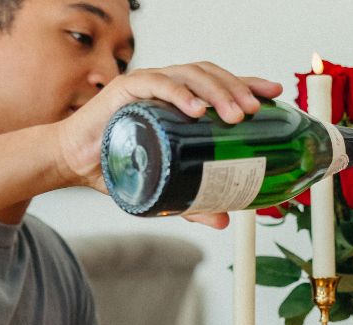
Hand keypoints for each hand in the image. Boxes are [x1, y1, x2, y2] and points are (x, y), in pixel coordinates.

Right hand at [56, 62, 282, 228]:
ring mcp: (149, 84)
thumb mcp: (166, 185)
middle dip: (237, 91)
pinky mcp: (126, 90)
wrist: (77, 163)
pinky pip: (156, 84)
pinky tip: (195, 109)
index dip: (249, 84)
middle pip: (212, 76)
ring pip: (190, 75)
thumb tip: (225, 221)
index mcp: (184, 101)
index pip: (222, 84)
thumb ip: (194, 201)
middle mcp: (170, 87)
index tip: (275, 93)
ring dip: (216, 91)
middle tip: (255, 113)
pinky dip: (178, 92)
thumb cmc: (123, 164)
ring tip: (234, 114)